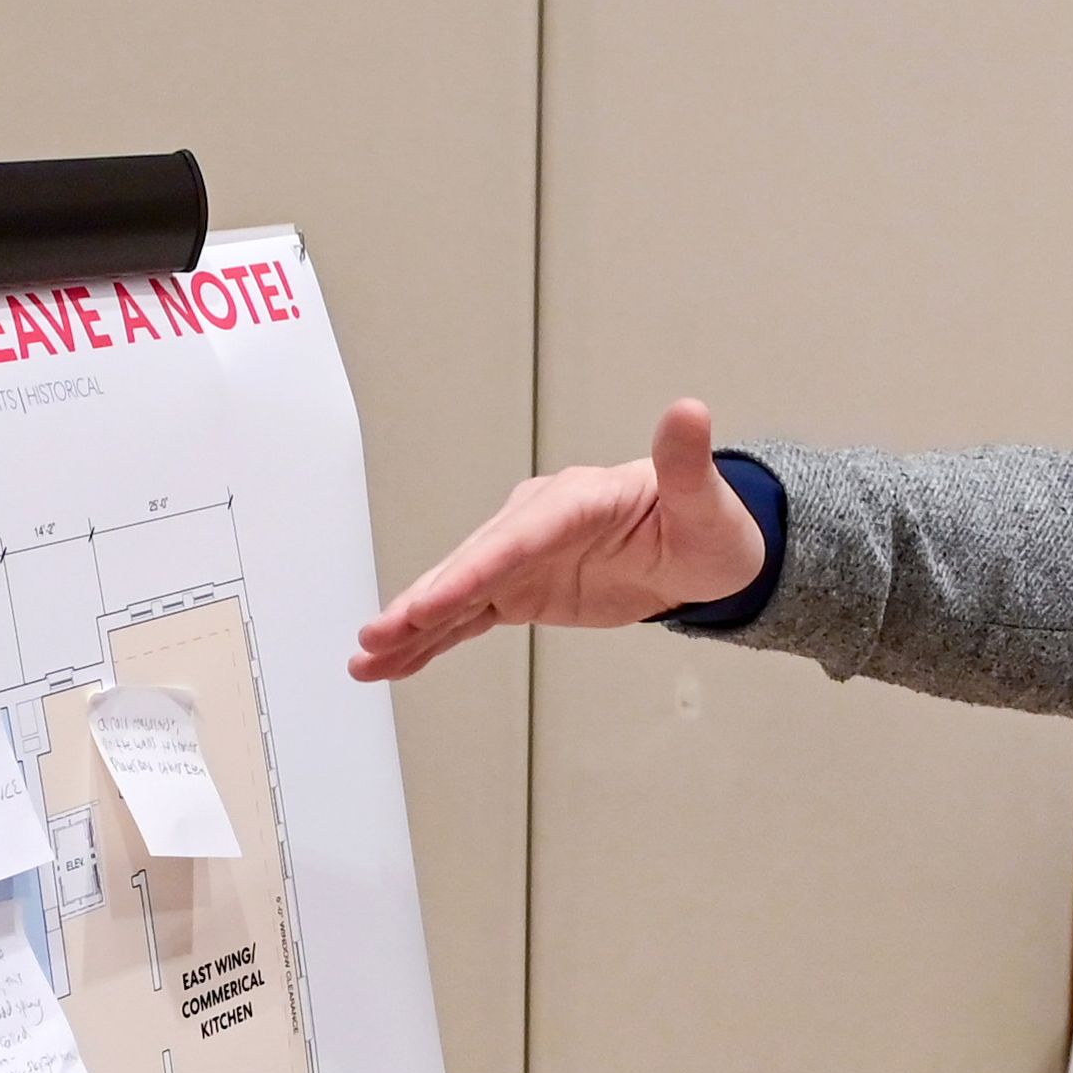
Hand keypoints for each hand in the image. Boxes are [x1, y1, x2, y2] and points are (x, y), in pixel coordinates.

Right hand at [347, 399, 766, 681]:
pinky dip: (431, 639)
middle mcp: (535, 524)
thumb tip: (690, 411)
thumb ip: (687, 464)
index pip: (515, 540)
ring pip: (457, 595)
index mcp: (573, 501)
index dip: (472, 572)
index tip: (434, 603)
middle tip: (377, 634)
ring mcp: (522, 558)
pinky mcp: (520, 589)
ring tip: (366, 658)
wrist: (702, 549)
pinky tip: (393, 662)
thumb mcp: (706, 501)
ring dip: (411, 626)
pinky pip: (468, 617)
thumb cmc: (706, 523)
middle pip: (471, 566)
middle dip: (422, 603)